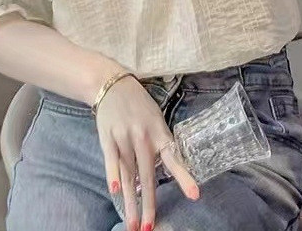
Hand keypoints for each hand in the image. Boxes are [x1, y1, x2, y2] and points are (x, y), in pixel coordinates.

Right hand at [94, 74, 199, 230]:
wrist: (112, 85)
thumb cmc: (138, 105)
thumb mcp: (155, 119)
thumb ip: (160, 144)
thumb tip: (165, 171)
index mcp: (159, 133)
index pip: (173, 159)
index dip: (184, 177)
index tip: (194, 196)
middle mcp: (143, 137)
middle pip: (147, 176)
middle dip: (149, 204)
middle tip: (148, 228)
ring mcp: (124, 137)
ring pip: (129, 175)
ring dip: (130, 202)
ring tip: (132, 224)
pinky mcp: (107, 137)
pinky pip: (111, 160)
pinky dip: (113, 176)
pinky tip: (116, 192)